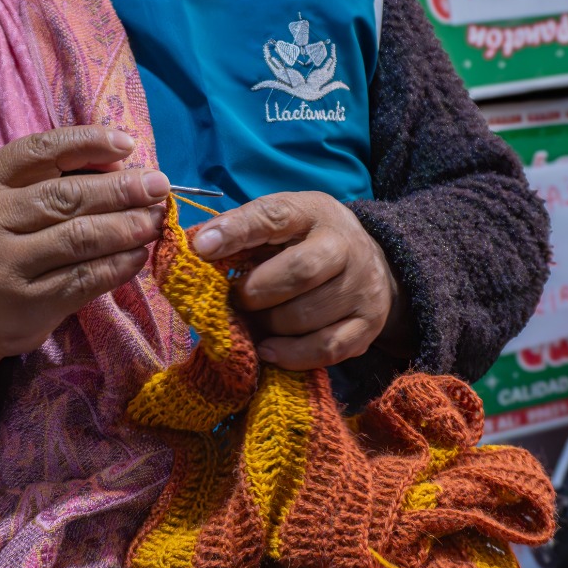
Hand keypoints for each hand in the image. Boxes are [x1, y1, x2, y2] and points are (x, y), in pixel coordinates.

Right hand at [0, 127, 168, 408]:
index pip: (40, 151)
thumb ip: (51, 181)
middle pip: (66, 197)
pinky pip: (84, 279)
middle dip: (121, 189)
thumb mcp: (4, 203)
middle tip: (159, 186)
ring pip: (80, 239)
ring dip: (127, 227)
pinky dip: (119, 265)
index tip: (128, 143)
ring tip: (155, 220)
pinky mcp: (27, 304)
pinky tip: (138, 255)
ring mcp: (5, 265)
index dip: (88, 143)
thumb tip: (124, 166)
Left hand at [192, 192, 410, 370]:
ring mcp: (361, 288)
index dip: (236, 232)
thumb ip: (243, 231)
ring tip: (252, 322)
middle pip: (299, 272)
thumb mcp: (281, 222)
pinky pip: (326, 349)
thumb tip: (197, 248)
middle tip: (236, 299)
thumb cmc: (307, 241)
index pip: (275, 216)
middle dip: (255, 291)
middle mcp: (346, 246)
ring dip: (268, 325)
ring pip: (307, 316)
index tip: (202, 248)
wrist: (370, 262)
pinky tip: (268, 350)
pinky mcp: (368, 325)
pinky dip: (291, 355)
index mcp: (314, 212)